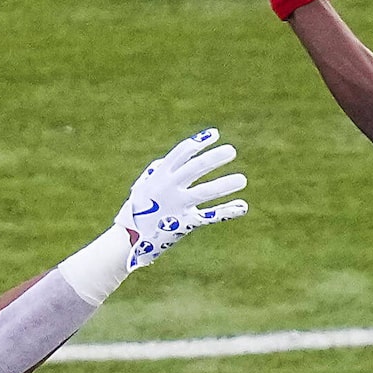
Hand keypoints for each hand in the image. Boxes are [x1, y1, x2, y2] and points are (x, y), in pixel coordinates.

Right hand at [117, 129, 248, 271]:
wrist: (129, 238)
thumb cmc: (137, 210)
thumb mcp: (143, 186)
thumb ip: (158, 171)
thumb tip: (170, 160)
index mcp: (160, 175)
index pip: (182, 153)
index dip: (198, 142)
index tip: (215, 134)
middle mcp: (169, 187)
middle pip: (195, 168)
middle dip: (213, 158)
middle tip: (231, 151)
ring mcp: (177, 205)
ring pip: (204, 192)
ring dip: (224, 184)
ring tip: (242, 179)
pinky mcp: (185, 223)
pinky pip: (209, 216)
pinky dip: (227, 211)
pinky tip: (242, 206)